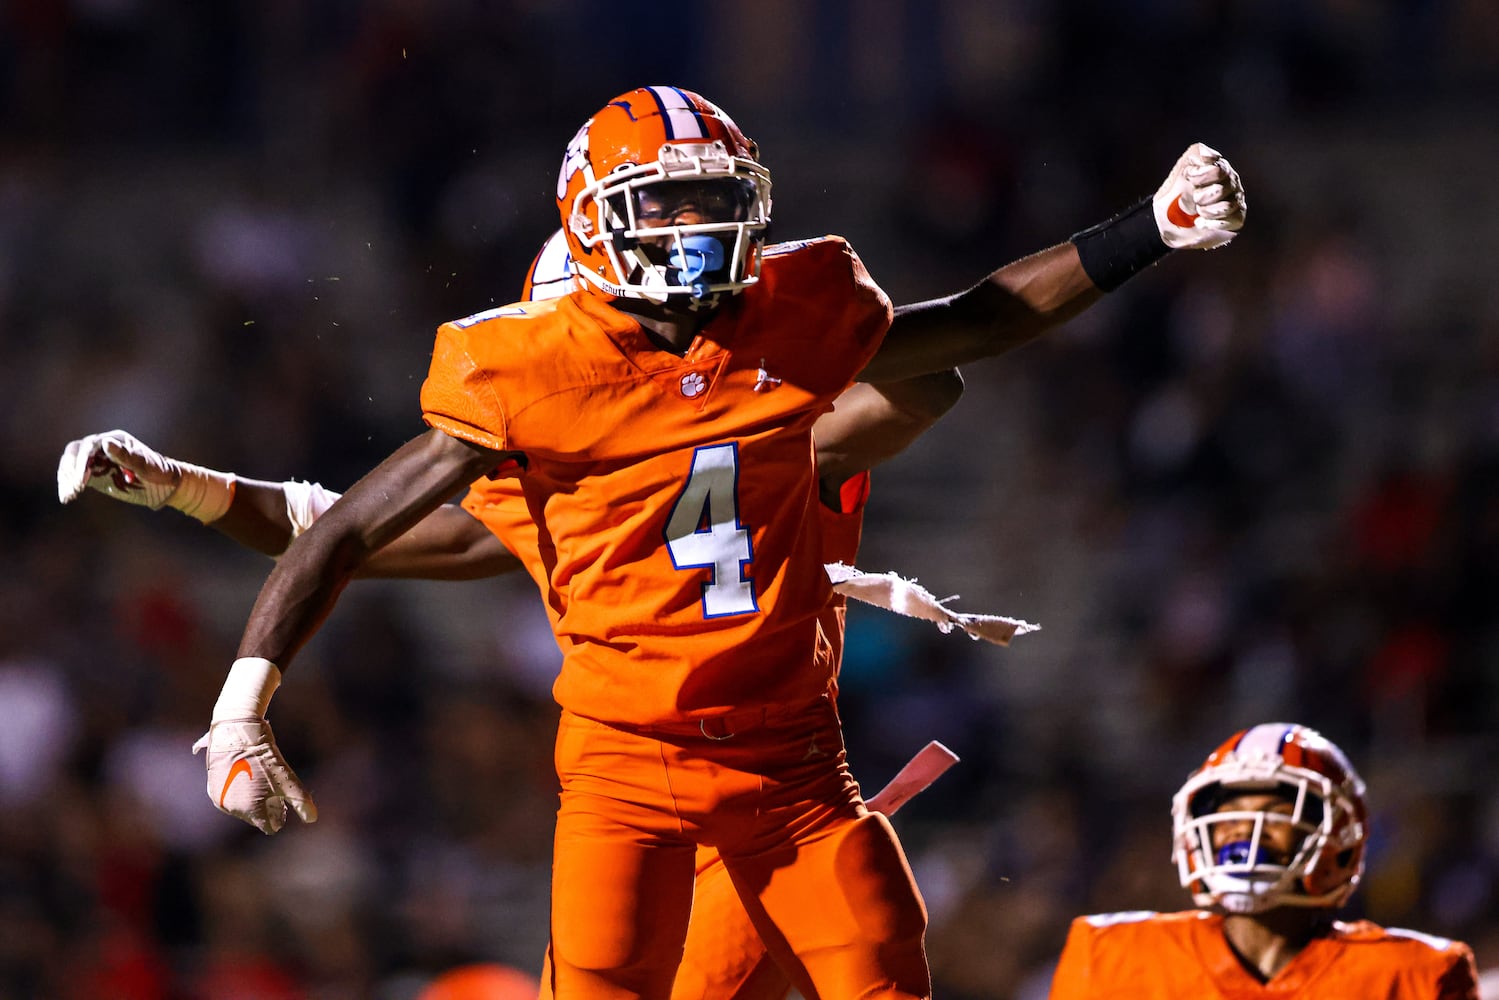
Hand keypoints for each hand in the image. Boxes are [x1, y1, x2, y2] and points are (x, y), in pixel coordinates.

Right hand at [58, 429, 183, 507]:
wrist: (164, 483)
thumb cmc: (158, 471)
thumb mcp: (144, 464)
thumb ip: (126, 455)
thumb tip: (106, 443)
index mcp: (114, 440)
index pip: (90, 445)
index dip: (82, 460)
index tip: (81, 479)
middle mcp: (102, 446)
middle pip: (75, 452)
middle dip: (71, 469)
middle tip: (75, 488)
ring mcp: (97, 459)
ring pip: (71, 464)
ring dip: (66, 479)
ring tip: (69, 496)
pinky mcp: (94, 473)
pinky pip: (75, 476)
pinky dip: (68, 485)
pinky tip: (67, 497)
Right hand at [193, 719, 317, 834]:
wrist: (237, 735)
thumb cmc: (264, 758)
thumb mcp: (287, 779)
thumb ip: (301, 801)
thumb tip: (312, 819)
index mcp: (251, 811)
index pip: (270, 826)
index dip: (279, 813)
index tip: (281, 799)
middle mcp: (233, 810)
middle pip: (256, 817)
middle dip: (265, 807)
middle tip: (271, 786)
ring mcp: (220, 800)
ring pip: (242, 808)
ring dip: (251, 800)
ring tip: (259, 780)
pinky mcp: (213, 789)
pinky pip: (230, 799)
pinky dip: (239, 792)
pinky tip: (246, 777)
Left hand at [1152, 142, 1245, 249]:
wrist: (1170, 221)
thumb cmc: (1174, 194)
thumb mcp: (1179, 171)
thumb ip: (1194, 157)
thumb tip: (1206, 154)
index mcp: (1218, 167)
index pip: (1218, 169)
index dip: (1200, 176)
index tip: (1189, 179)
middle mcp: (1230, 182)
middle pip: (1221, 189)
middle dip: (1201, 197)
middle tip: (1194, 199)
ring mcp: (1235, 200)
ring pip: (1226, 207)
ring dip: (1206, 211)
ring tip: (1197, 211)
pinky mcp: (1236, 218)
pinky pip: (1230, 221)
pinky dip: (1210, 224)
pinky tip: (1200, 222)